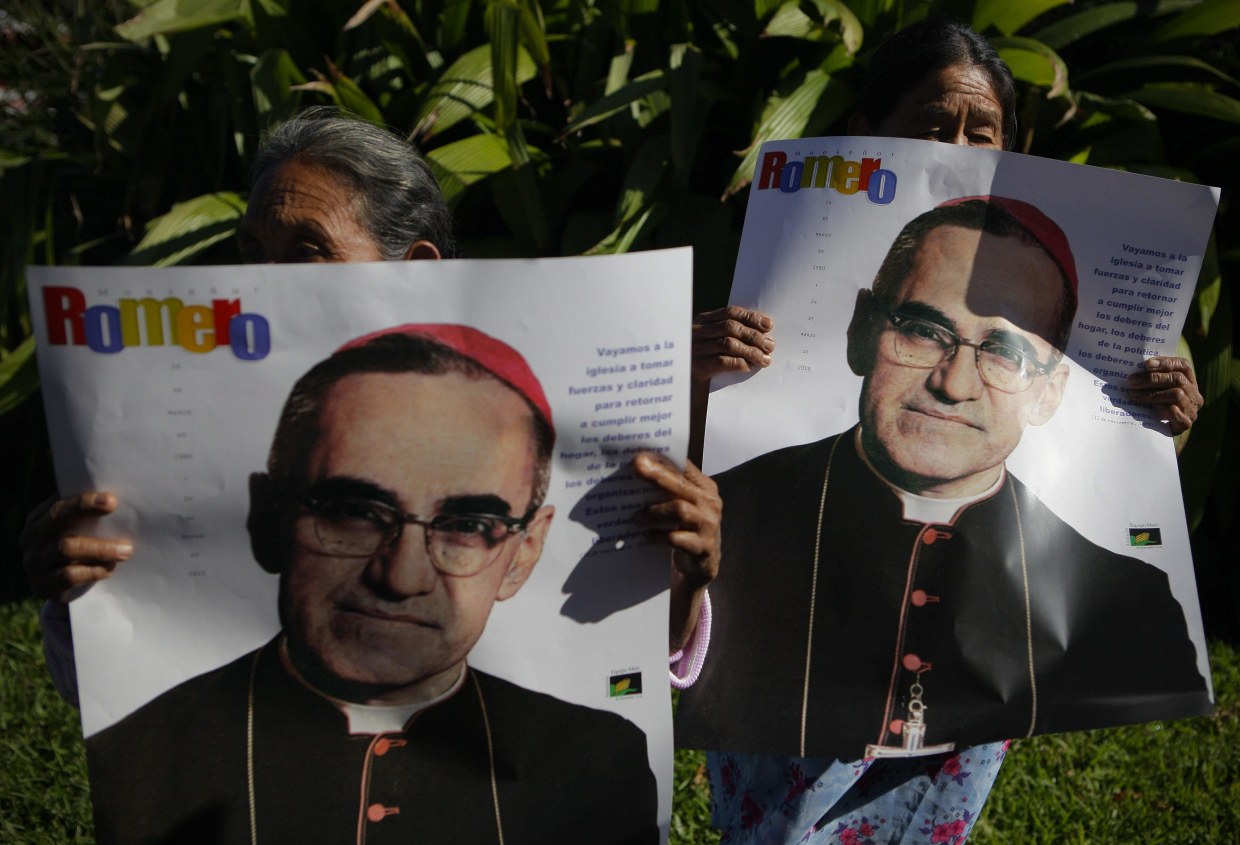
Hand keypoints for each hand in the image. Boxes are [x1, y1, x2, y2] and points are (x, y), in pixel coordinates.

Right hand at [20, 492, 131, 602]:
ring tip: (125, 551)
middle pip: (57, 521)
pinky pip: (68, 576)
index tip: (111, 500)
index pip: (58, 505)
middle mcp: (31, 539)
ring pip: (66, 548)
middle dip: (88, 514)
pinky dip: (93, 571)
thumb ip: (85, 517)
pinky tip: (110, 569)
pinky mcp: (42, 585)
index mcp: (38, 520)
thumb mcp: (74, 531)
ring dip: (100, 548)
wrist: (58, 589)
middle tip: (118, 517)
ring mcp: (34, 563)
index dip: (83, 501)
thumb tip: (114, 500)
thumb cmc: (74, 550)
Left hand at [632, 453, 720, 585]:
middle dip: (657, 475)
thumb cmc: (689, 528)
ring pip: (679, 510)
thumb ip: (672, 489)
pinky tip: (647, 536)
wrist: (703, 565)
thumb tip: (641, 469)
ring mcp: (709, 526)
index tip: (645, 453)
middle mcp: (710, 504)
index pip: (686, 468)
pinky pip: (675, 538)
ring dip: (653, 512)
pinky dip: (657, 536)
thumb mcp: (686, 505)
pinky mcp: (702, 547)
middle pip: (681, 485)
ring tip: (635, 517)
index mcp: (706, 488)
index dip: (667, 459)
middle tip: (637, 466)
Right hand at [692, 306, 773, 382]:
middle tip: (770, 345)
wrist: (682, 385)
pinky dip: (739, 363)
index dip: (751, 317)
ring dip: (751, 351)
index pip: (730, 313)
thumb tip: (761, 332)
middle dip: (754, 336)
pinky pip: (722, 362)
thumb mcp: (709, 342)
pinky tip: (749, 367)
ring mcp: (696, 349)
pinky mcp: (697, 367)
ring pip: (729, 344)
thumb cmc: (700, 361)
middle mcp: (697, 332)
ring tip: (764, 359)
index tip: (768, 325)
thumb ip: (727, 333)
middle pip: (731, 327)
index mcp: (702, 321)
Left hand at [1126, 356, 1201, 434]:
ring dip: (1152, 394)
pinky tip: (1152, 409)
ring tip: (1134, 395)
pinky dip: (1164, 410)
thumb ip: (1153, 377)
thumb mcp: (1156, 389)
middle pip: (1177, 379)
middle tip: (1131, 382)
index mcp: (1189, 381)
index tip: (1146, 363)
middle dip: (1151, 379)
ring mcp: (1192, 409)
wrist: (1161, 431)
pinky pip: (1178, 414)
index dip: (1166, 362)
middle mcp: (1194, 393)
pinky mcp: (1186, 423)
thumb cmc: (1155, 404)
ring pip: (1176, 394)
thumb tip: (1135, 371)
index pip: (1183, 365)